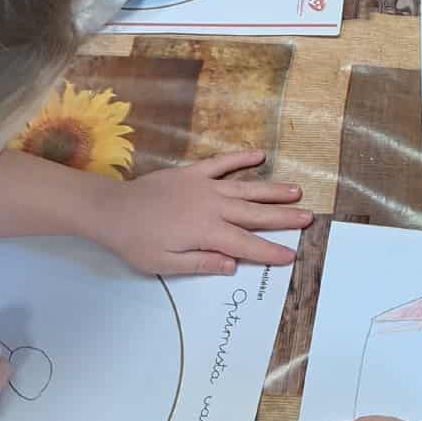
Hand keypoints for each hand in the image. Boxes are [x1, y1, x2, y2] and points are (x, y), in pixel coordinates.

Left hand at [93, 151, 311, 277]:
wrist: (113, 210)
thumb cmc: (137, 242)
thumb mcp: (165, 263)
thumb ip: (201, 262)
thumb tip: (233, 265)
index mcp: (206, 232)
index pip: (245, 244)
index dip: (269, 250)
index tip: (291, 254)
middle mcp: (212, 207)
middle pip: (254, 214)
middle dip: (283, 218)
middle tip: (308, 218)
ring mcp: (205, 186)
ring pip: (246, 189)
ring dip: (272, 191)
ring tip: (296, 192)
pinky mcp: (194, 172)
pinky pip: (222, 163)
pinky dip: (241, 158)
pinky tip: (260, 155)